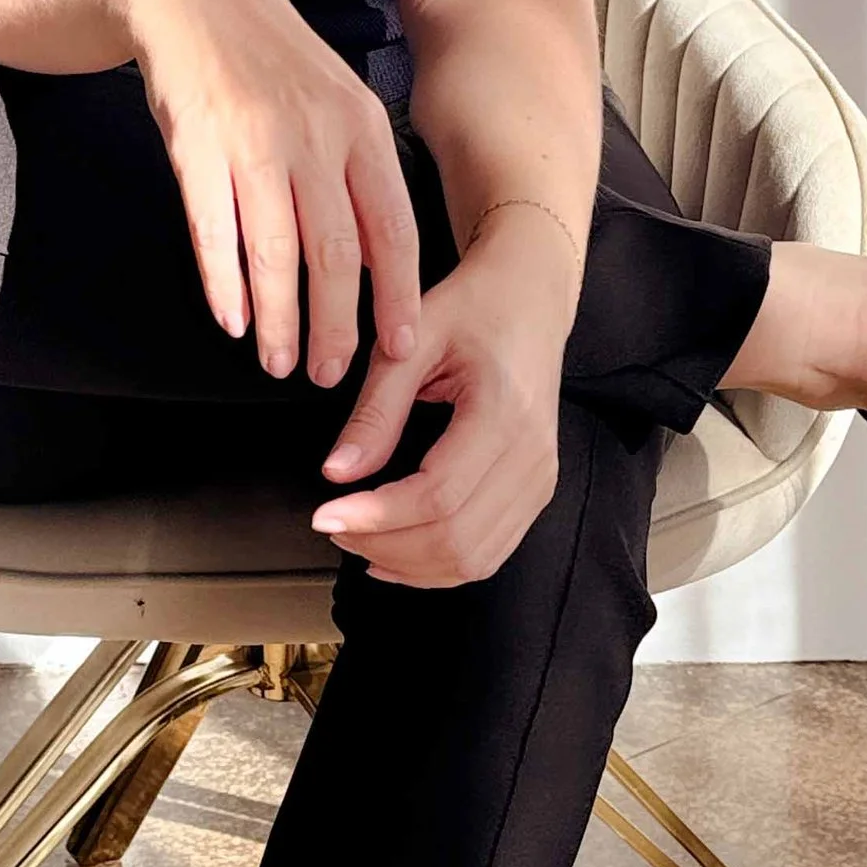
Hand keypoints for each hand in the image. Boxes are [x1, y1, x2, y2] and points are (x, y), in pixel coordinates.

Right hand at [102, 0, 424, 385]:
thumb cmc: (268, 60)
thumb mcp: (331, 100)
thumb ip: (355, 172)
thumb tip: (374, 265)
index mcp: (360, 126)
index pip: (393, 228)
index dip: (398, 296)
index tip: (401, 351)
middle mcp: (315, 133)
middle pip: (337, 251)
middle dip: (337, 325)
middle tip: (330, 377)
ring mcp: (254, 135)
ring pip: (276, 248)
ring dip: (280, 318)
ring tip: (278, 363)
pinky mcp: (196, 139)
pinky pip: (213, 225)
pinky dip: (224, 280)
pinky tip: (231, 320)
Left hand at [305, 221, 576, 586]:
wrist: (530, 299)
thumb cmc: (475, 308)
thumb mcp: (412, 341)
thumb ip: (375, 410)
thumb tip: (338, 471)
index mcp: (503, 412)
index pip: (438, 495)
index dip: (376, 517)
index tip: (324, 515)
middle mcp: (532, 454)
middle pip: (456, 538)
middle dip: (385, 545)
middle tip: (333, 526)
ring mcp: (542, 478)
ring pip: (474, 558)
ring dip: (409, 565)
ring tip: (358, 539)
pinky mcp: (537, 490)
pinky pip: (489, 552)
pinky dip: (438, 566)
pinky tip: (397, 552)